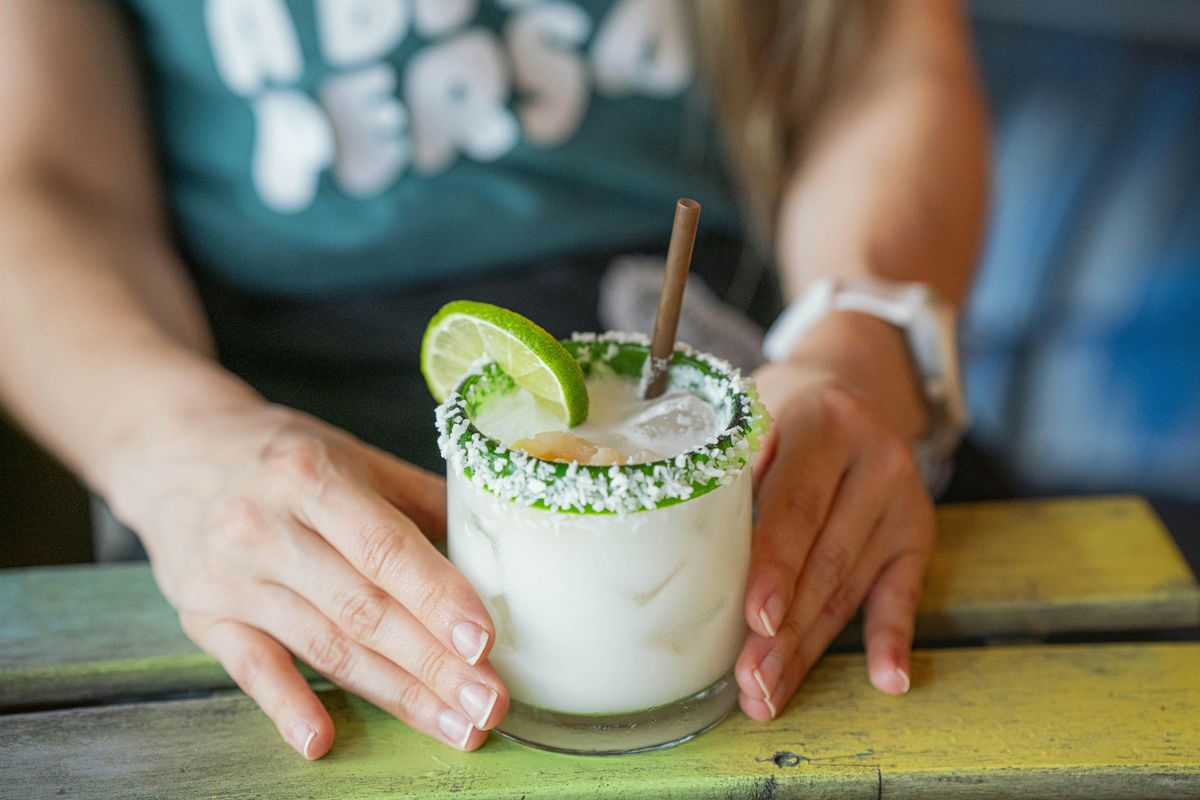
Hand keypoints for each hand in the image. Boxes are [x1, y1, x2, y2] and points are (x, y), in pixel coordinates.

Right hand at [107, 401, 506, 756]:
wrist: (173, 449)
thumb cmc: (281, 454)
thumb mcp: (352, 454)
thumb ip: (421, 498)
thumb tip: (497, 546)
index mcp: (313, 476)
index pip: (385, 548)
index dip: (438, 598)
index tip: (484, 642)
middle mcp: (266, 527)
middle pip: (363, 609)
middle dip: (433, 663)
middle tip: (488, 703)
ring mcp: (231, 577)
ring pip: (324, 646)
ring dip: (395, 694)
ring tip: (455, 726)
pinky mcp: (204, 617)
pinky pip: (251, 668)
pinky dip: (287, 706)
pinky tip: (322, 740)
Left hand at [736, 316, 934, 719]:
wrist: (849, 385)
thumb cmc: (780, 413)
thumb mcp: (750, 415)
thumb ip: (727, 469)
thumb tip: (677, 547)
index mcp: (823, 423)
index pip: (798, 504)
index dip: (776, 564)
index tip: (756, 619)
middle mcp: (873, 459)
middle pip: (825, 557)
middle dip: (785, 629)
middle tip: (751, 681)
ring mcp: (901, 499)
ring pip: (851, 585)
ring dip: (811, 647)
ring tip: (771, 693)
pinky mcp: (917, 532)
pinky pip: (904, 593)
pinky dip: (892, 639)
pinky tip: (888, 681)